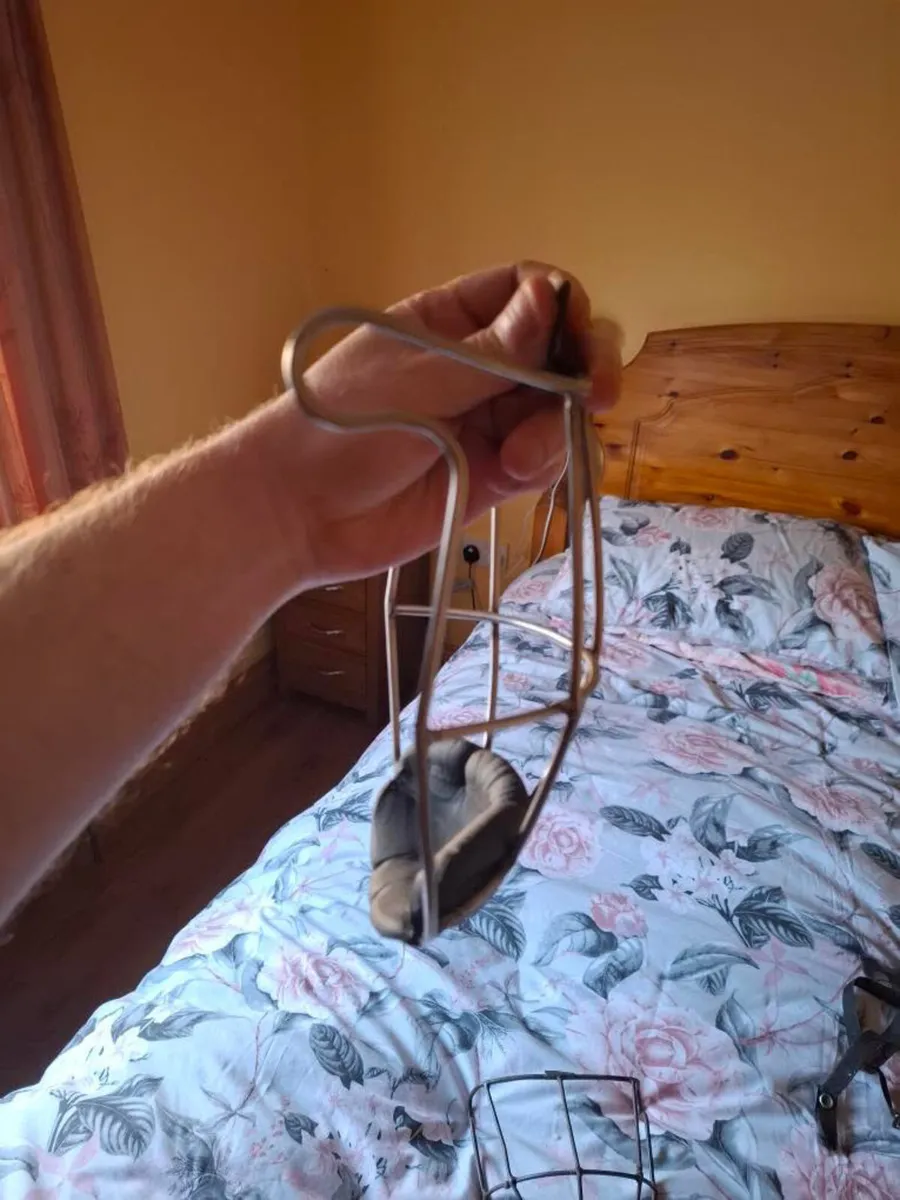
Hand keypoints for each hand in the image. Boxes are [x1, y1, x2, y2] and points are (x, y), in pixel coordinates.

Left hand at [257, 263, 619, 584]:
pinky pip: (544, 460)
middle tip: (600, 395)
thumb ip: (494, 349)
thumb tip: (552, 293)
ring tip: (519, 458)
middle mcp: (479, 367)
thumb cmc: (342, 425)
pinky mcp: (493, 475)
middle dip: (586, 369)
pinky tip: (516, 471)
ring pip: (558, 411)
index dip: (563, 305)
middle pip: (559, 352)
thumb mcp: (420, 377)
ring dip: (558, 429)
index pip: (527, 292)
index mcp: (451, 321)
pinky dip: (546, 463)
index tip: (578, 333)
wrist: (299, 511)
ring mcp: (487, 421)